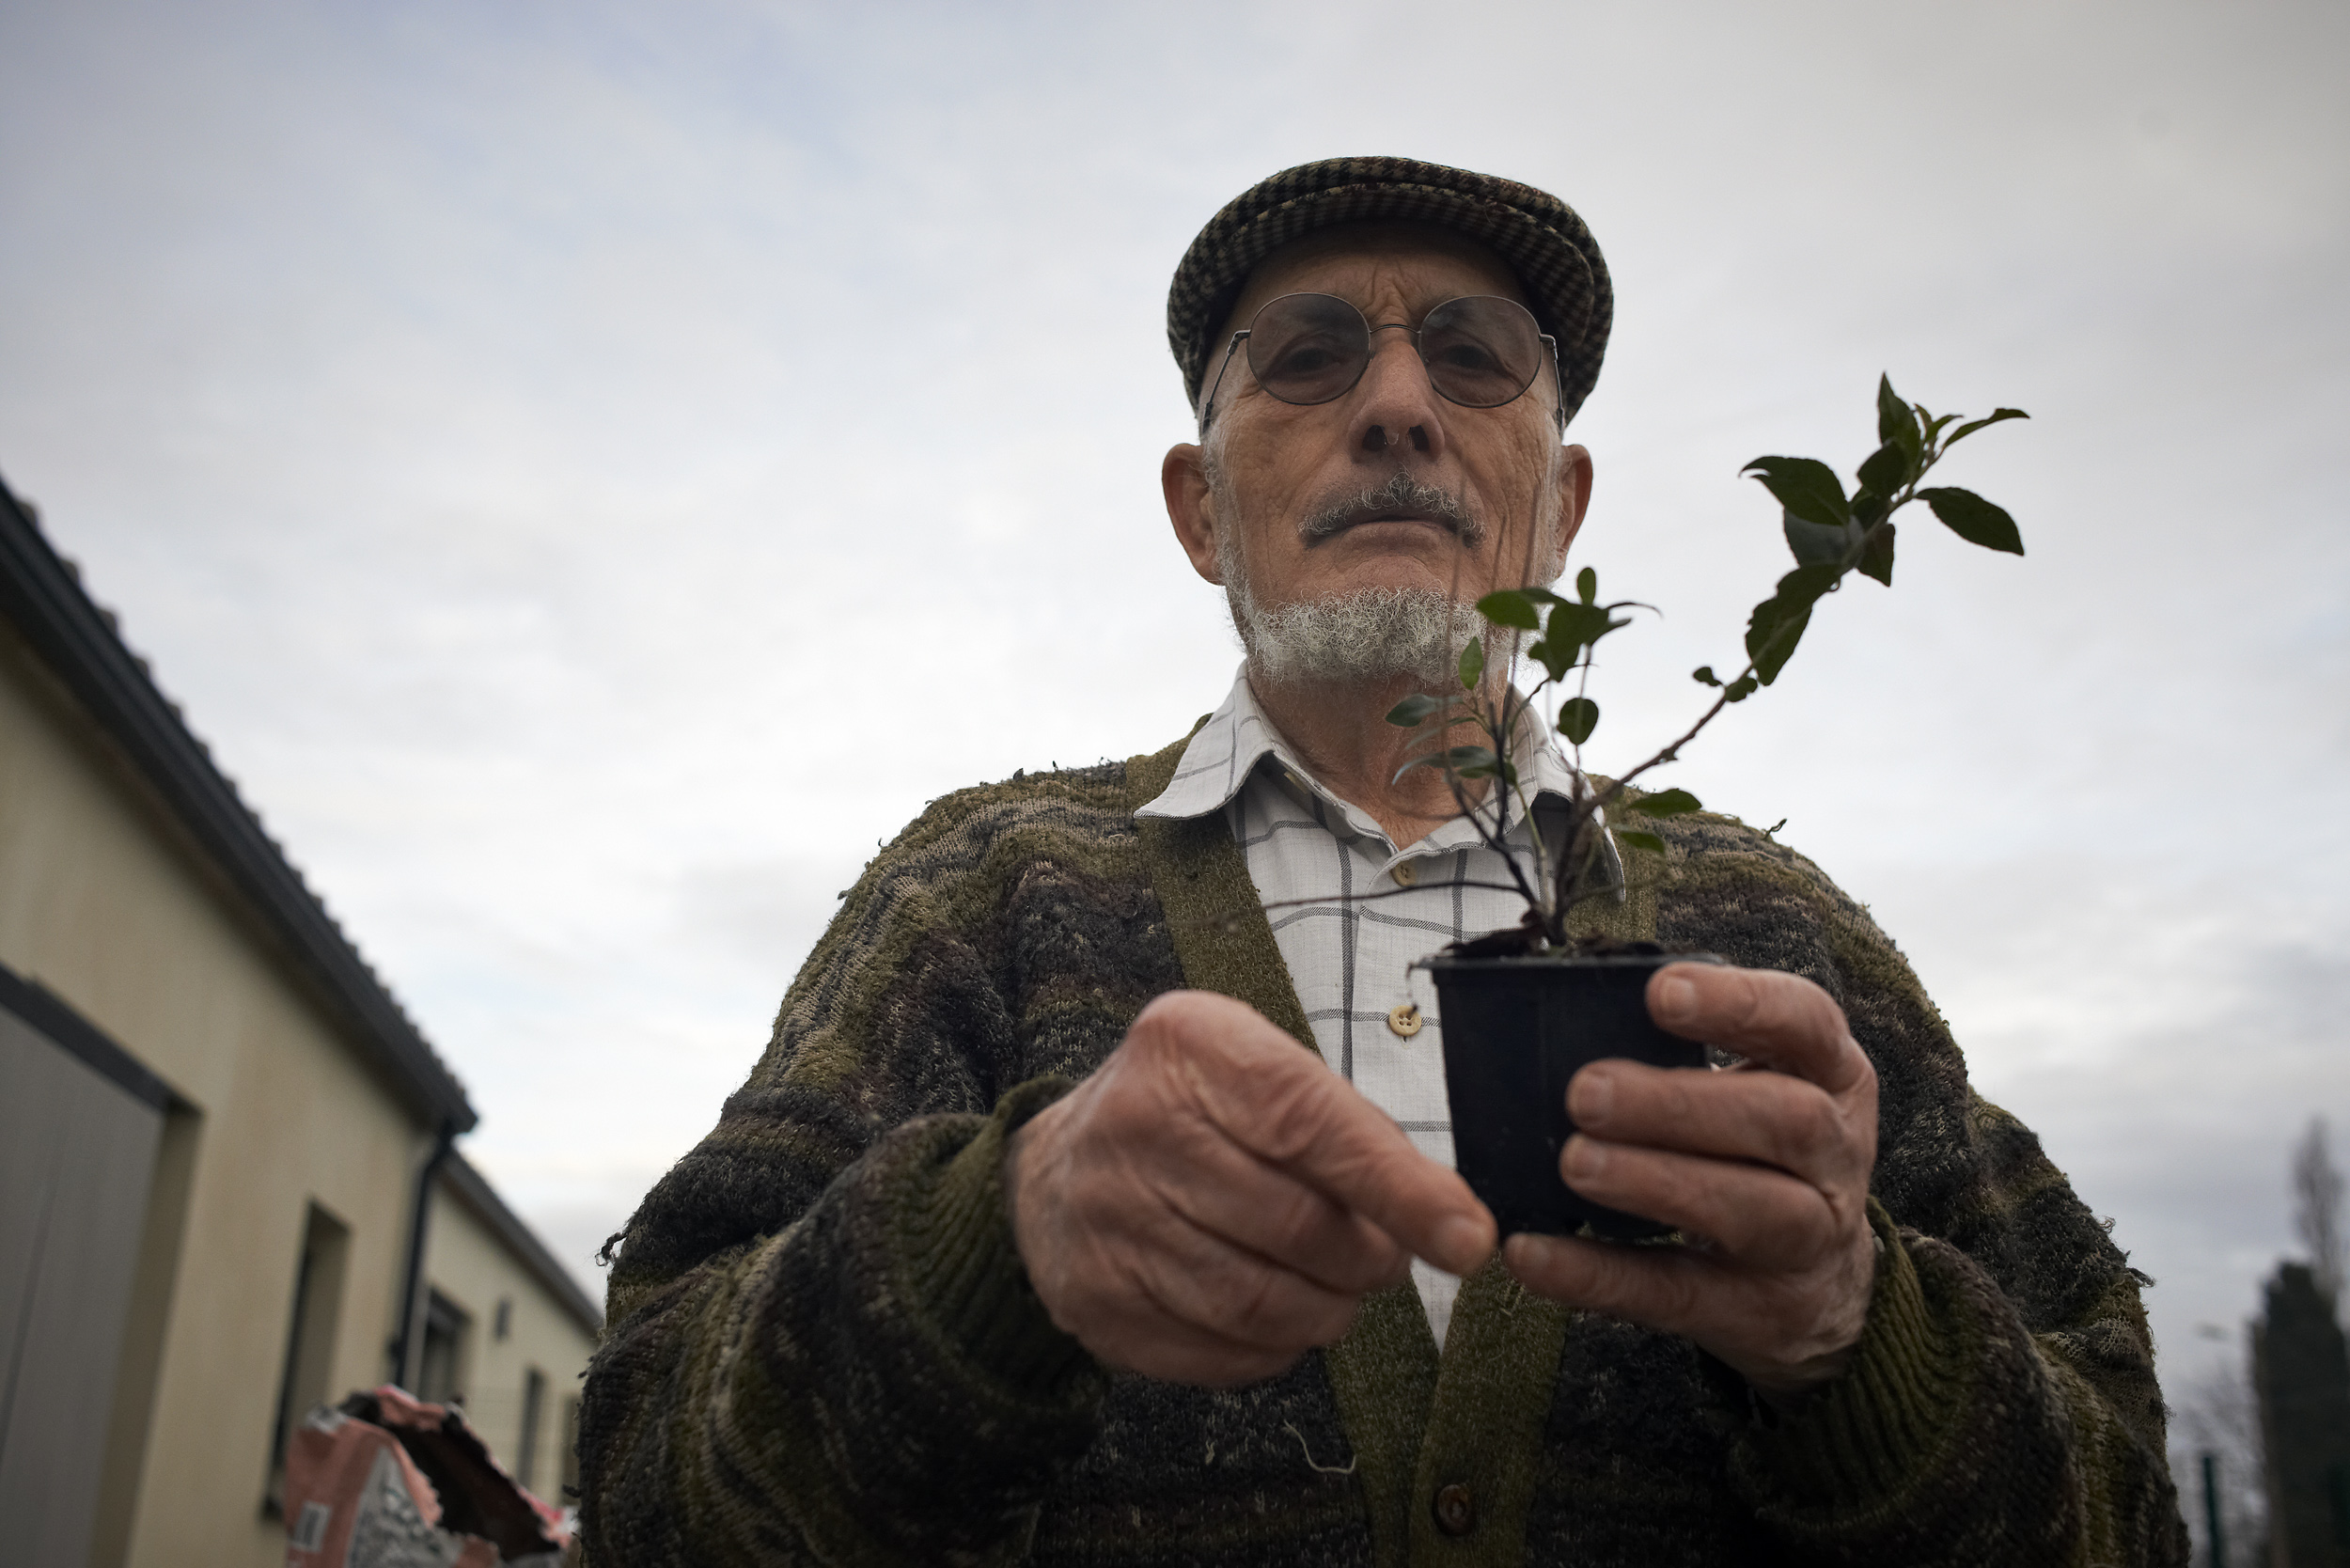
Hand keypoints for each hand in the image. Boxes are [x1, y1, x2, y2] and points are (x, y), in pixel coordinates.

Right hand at [1008, 990, 1494, 1386]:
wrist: (1052, 1175)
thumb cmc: (1187, 1115)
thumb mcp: (1255, 1073)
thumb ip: (1347, 1129)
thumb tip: (1451, 1219)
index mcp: (1186, 1046)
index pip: (1311, 1123)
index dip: (1399, 1189)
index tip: (1467, 1239)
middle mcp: (1135, 1126)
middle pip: (1294, 1225)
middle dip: (1369, 1258)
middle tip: (1386, 1257)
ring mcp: (1108, 1221)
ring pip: (1261, 1302)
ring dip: (1329, 1311)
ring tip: (1342, 1290)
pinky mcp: (1099, 1301)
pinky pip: (1223, 1350)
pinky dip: (1276, 1347)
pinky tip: (1279, 1316)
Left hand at [1502, 963, 1879, 1397]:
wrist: (1824, 1292)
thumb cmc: (1761, 1154)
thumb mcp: (1759, 1089)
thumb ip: (1684, 1057)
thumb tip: (1561, 1026)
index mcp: (1832, 1076)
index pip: (1806, 1021)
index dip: (1739, 1004)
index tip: (1660, 992)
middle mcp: (1836, 1156)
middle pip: (1785, 1121)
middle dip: (1681, 1103)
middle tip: (1586, 1092)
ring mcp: (1809, 1242)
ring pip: (1749, 1210)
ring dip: (1656, 1183)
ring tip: (1574, 1162)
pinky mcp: (1757, 1314)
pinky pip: (1675, 1294)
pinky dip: (1598, 1275)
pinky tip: (1531, 1253)